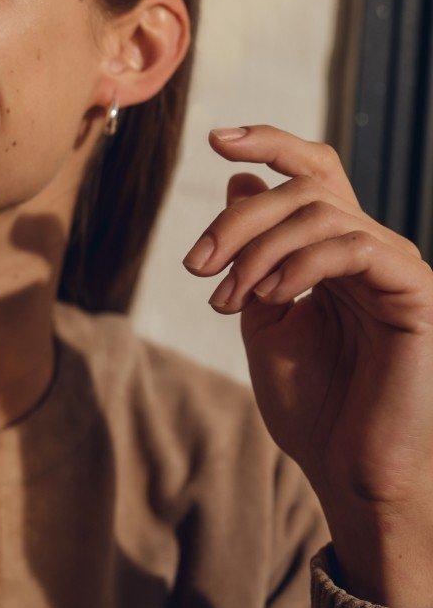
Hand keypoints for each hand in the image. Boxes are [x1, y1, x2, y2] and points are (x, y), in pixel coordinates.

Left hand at [182, 125, 432, 607]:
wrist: (349, 470)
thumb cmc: (312, 404)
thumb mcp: (264, 319)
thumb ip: (252, 255)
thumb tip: (241, 179)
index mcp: (335, 251)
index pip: (312, 173)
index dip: (270, 142)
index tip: (215, 137)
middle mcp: (369, 248)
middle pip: (304, 187)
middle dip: (239, 219)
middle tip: (197, 265)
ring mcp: (394, 267)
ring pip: (322, 213)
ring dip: (259, 249)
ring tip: (227, 299)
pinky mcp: (415, 293)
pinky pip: (356, 247)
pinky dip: (301, 264)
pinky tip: (270, 297)